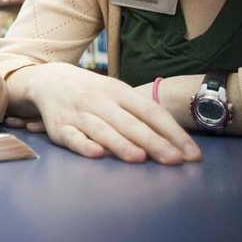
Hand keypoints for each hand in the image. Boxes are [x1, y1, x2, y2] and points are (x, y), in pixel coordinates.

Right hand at [19, 63, 200, 164]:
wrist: (50, 80)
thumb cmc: (94, 92)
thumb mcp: (118, 93)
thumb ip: (142, 114)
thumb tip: (175, 140)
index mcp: (120, 92)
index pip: (151, 111)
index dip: (173, 132)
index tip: (191, 153)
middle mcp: (100, 101)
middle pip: (130, 122)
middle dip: (153, 142)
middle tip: (175, 161)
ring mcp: (79, 114)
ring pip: (102, 130)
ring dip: (120, 144)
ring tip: (139, 158)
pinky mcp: (59, 128)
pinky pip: (73, 137)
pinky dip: (84, 146)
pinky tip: (96, 154)